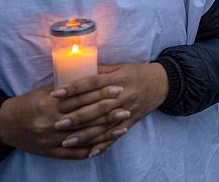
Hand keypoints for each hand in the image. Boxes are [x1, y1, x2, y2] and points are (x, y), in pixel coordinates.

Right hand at [0, 84, 129, 159]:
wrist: (5, 125)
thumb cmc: (28, 104)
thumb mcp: (44, 91)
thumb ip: (66, 88)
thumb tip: (91, 78)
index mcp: (50, 103)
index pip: (81, 97)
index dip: (100, 92)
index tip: (117, 87)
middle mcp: (51, 122)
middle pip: (85, 117)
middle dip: (107, 113)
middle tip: (126, 108)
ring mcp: (52, 139)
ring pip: (83, 137)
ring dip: (105, 133)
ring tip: (123, 127)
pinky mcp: (51, 152)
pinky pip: (74, 154)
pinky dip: (91, 150)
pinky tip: (107, 146)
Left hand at [50, 63, 168, 154]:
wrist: (163, 82)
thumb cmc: (138, 72)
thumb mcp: (120, 67)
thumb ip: (99, 71)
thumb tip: (76, 71)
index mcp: (117, 79)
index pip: (92, 84)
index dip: (73, 88)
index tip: (56, 94)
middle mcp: (122, 95)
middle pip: (96, 107)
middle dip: (75, 116)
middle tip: (56, 123)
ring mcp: (127, 110)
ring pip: (103, 125)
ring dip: (85, 134)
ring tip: (67, 141)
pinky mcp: (131, 121)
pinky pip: (116, 135)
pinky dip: (104, 144)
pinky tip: (90, 152)